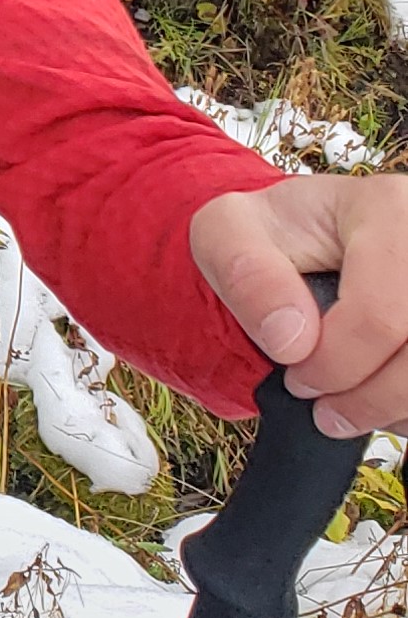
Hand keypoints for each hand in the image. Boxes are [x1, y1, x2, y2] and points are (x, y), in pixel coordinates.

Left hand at [190, 176, 407, 437]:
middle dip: (369, 395)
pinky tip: (384, 398)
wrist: (308, 243)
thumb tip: (291, 341)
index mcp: (388, 208)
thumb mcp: (227, 233)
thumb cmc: (274, 236)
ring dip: (396, 406)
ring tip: (353, 408)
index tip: (296, 377)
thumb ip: (244, 274)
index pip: (380, 314)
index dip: (335, 365)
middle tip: (326, 408)